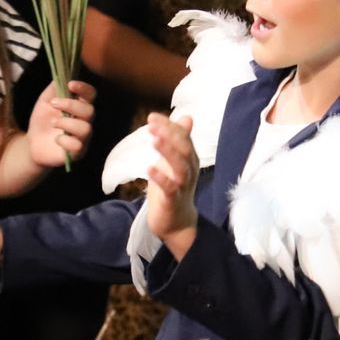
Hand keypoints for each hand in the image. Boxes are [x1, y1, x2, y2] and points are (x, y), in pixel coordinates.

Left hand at [25, 79, 96, 167]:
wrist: (32, 144)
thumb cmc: (42, 121)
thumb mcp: (45, 101)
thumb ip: (54, 88)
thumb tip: (62, 72)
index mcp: (79, 106)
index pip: (91, 95)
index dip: (84, 88)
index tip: (70, 84)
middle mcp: (84, 121)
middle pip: (90, 111)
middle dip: (71, 105)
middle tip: (53, 105)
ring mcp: (83, 138)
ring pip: (85, 129)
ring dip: (66, 123)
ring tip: (53, 123)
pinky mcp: (77, 153)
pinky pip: (78, 146)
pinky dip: (64, 140)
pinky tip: (56, 139)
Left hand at [143, 113, 197, 243]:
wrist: (177, 222)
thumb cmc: (174, 188)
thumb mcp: (174, 161)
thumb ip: (179, 140)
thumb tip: (186, 117)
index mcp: (189, 159)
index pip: (183, 137)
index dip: (169, 126)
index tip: (152, 117)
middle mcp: (190, 170)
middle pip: (184, 149)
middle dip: (169, 135)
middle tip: (151, 124)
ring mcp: (183, 185)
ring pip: (180, 167)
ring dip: (168, 152)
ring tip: (154, 140)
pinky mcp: (173, 200)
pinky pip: (170, 188)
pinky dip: (161, 178)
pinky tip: (149, 168)